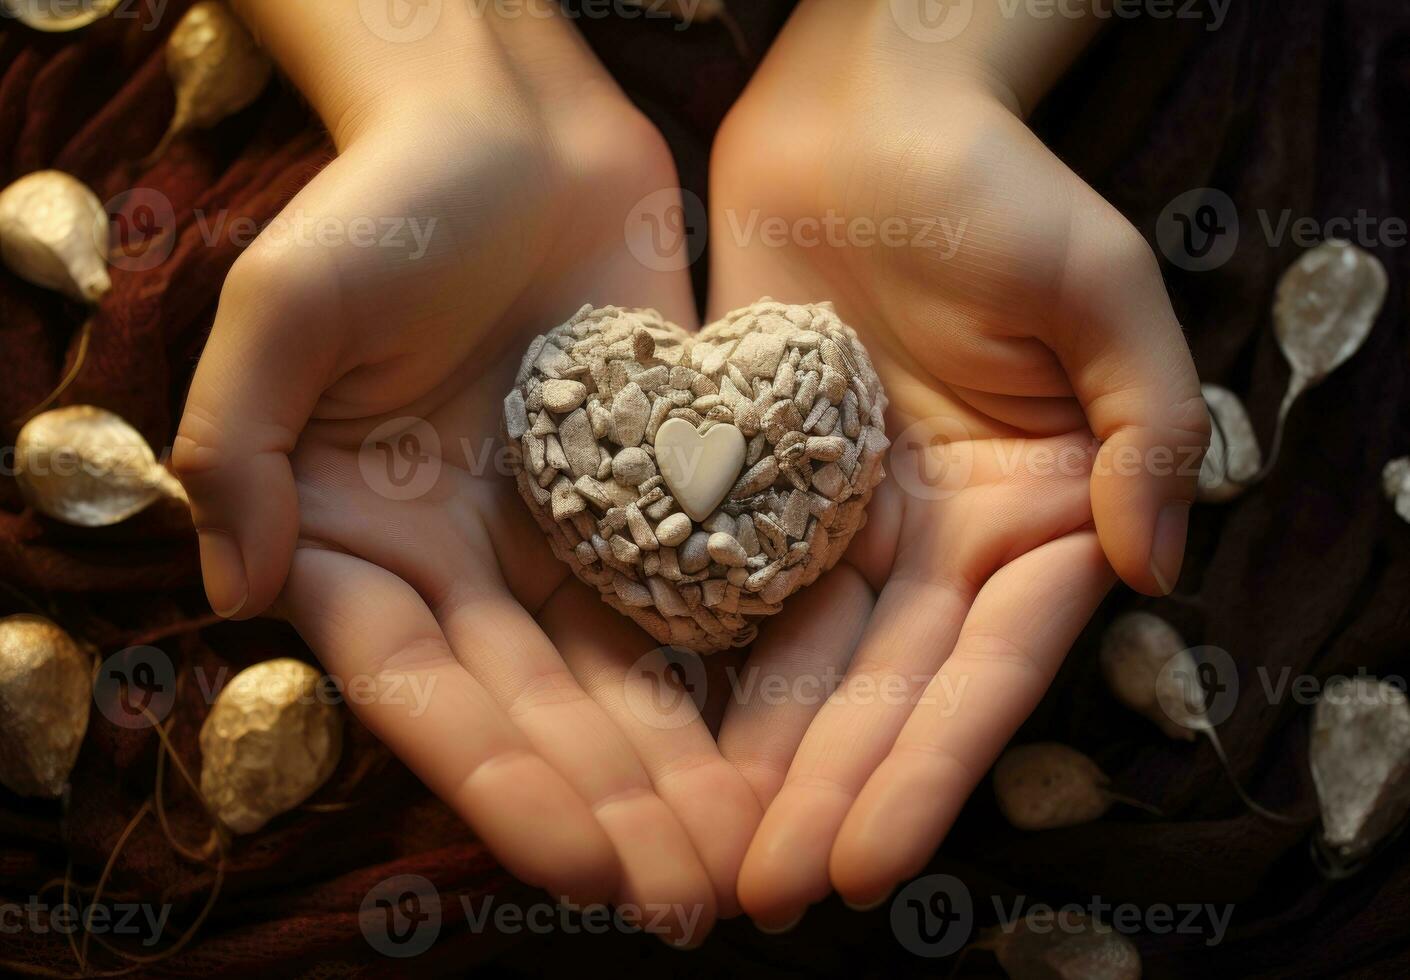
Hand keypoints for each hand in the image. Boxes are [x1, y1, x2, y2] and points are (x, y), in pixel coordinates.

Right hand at [173, 9, 759, 943]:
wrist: (515, 124)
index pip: (429, 691)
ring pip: (620, 676)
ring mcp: (556, 535)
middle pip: (536, 708)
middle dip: (611, 803)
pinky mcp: (642, 495)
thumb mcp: (287, 300)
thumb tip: (235, 584)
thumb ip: (241, 439)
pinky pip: (687, 594)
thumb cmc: (388, 198)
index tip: (581, 867)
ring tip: (745, 847)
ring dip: (678, 766)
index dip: (500, 781)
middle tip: (690, 893)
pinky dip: (729, 669)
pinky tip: (784, 737)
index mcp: (361, 542)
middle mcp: (460, 562)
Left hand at [706, 0, 1206, 925]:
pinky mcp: (758, 483)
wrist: (866, 115)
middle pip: (880, 691)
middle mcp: (937, 538)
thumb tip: (1153, 567)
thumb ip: (1143, 427)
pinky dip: (694, 667)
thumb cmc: (998, 184)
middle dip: (824, 795)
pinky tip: (649, 742)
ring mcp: (843, 518)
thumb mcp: (1102, 290)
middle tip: (758, 898)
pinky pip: (724, 585)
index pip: (984, 668)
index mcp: (1032, 512)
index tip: (864, 865)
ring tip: (699, 856)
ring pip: (798, 662)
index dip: (927, 768)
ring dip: (753, 761)